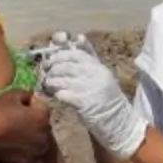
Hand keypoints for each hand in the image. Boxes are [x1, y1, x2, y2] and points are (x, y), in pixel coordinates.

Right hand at [0, 88, 57, 162]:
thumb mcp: (9, 95)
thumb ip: (24, 93)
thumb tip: (30, 98)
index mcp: (43, 115)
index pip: (40, 105)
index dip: (28, 105)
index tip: (16, 108)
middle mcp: (47, 133)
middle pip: (42, 124)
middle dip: (33, 122)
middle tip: (17, 123)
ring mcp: (41, 150)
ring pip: (41, 142)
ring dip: (34, 139)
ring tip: (18, 138)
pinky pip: (37, 159)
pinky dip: (31, 156)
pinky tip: (20, 152)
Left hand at [35, 39, 145, 158]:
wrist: (118, 122)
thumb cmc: (107, 99)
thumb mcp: (101, 76)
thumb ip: (88, 60)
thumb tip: (75, 40)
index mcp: (99, 67)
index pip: (76, 53)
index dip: (60, 53)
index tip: (51, 56)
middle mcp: (95, 74)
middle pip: (66, 65)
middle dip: (52, 67)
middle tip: (45, 71)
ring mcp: (90, 88)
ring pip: (62, 79)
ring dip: (52, 81)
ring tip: (48, 84)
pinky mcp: (84, 103)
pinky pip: (63, 94)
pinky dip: (57, 94)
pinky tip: (56, 96)